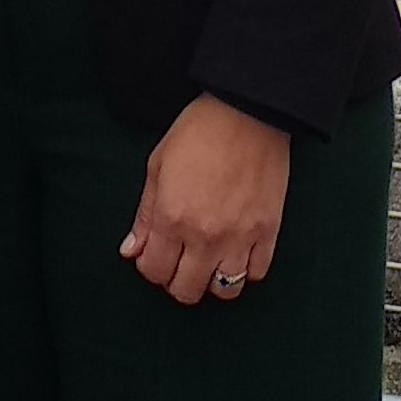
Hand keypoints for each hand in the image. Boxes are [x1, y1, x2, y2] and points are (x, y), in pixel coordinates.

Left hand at [119, 94, 289, 305]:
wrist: (248, 111)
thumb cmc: (199, 131)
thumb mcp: (158, 166)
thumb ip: (144, 215)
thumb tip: (131, 251)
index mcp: (171, 217)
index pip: (153, 271)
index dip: (151, 266)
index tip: (157, 253)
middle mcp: (204, 235)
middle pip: (186, 290)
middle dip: (177, 281)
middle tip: (181, 261)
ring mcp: (239, 236)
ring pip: (224, 290)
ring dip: (212, 281)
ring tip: (210, 260)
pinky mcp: (268, 231)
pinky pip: (257, 273)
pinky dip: (245, 269)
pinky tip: (237, 251)